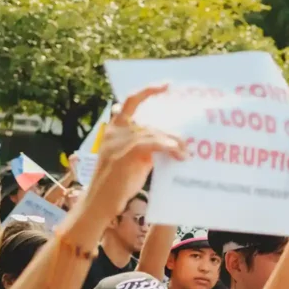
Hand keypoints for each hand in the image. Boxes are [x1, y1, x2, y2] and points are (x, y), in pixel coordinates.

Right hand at [86, 85, 187, 215]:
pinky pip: (151, 144)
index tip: (166, 85)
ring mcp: (117, 142)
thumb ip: (146, 147)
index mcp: (115, 129)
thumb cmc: (118, 185)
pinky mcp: (123, 155)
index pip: (129, 101)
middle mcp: (115, 131)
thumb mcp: (134, 161)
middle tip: (188, 142)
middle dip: (171, 131)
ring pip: (152, 132)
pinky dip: (167, 147)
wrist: (100, 203)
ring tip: (186, 153)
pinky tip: (179, 154)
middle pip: (149, 122)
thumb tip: (170, 142)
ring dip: (173, 142)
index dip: (148, 91)